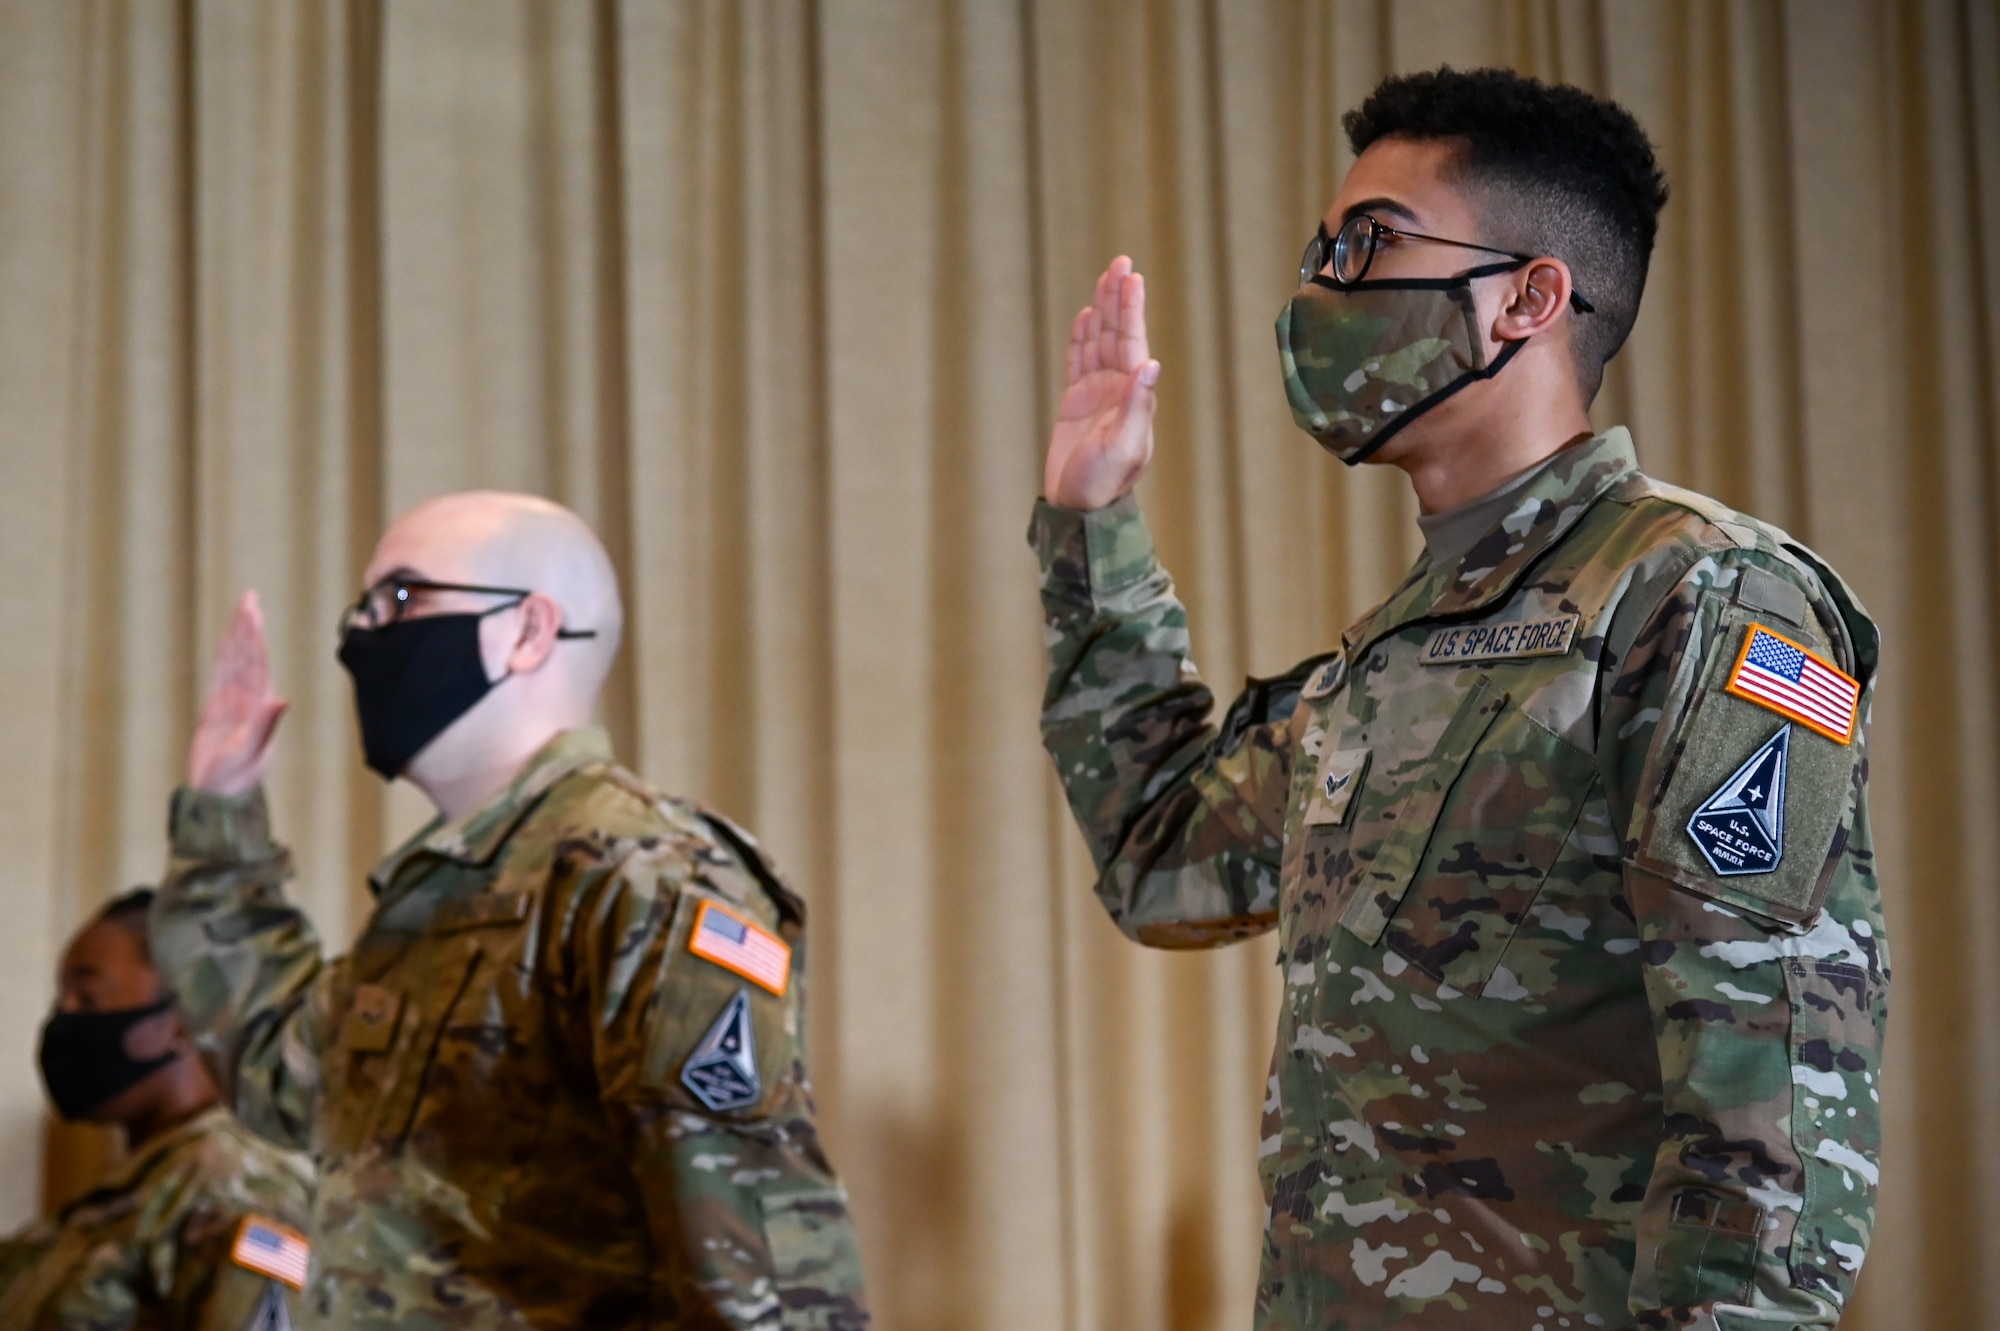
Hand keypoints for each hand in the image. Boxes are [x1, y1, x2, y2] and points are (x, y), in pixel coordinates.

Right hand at [188, 590, 287, 795]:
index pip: (257, 662)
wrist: (218, 799)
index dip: (254, 636)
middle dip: (247, 627)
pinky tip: (226, 643)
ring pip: (234, 664)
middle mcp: (249, 701)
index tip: (253, 610)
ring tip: (241, 611)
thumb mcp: (251, 752)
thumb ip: (265, 724)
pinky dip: (223, 659)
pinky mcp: (216, 713)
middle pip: (247, 656)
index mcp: (260, 706)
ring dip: (237, 638)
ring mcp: (233, 706)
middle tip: (248, 597)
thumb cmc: (236, 780)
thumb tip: (282, 699)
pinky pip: (219, 678)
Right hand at [1043, 256, 1160, 509]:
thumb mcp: (1124, 446)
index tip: (1132, 278)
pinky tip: (1086, 317)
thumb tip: (1150, 365)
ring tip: (1105, 278)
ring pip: (1098, 342)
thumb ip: (1137, 406)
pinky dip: (1081, 339)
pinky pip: (1078, 362)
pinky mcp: (1075, 404)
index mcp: (1133, 396)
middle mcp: (1118, 390)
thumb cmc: (1104, 482)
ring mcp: (1096, 395)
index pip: (1132, 342)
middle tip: (1120, 263)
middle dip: (1118, 299)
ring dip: (1102, 311)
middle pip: (1117, 334)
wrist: (1078, 507)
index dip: (1131, 310)